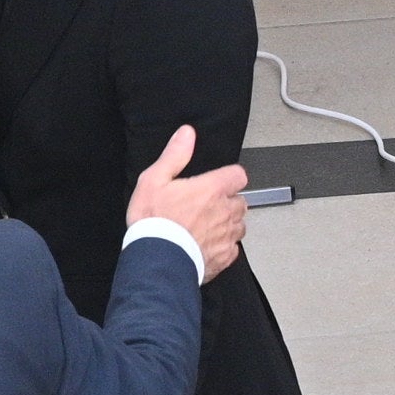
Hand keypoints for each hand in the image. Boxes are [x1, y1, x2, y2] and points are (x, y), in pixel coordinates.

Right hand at [124, 125, 248, 279]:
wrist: (155, 260)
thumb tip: (186, 134)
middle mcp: (225, 211)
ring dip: (228, 225)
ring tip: (206, 227)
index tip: (219, 182)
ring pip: (239, 226)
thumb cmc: (153, 221)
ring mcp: (227, 236)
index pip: (238, 175)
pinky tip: (207, 246)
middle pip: (240, 201)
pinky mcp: (224, 258)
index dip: (229, 177)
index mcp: (212, 189)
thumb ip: (174, 155)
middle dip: (228, 202)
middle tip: (207, 207)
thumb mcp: (154, 180)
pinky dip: (224, 247)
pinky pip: (233, 249)